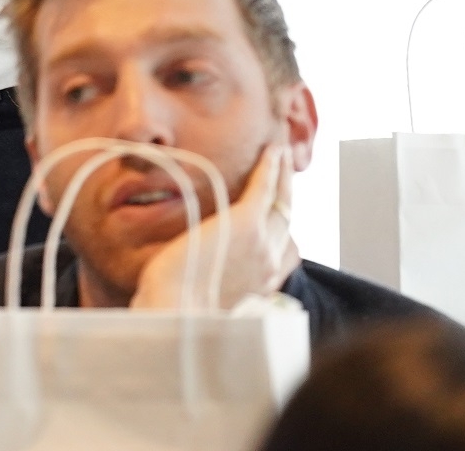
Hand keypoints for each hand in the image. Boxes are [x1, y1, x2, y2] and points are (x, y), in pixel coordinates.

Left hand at [130, 147, 298, 310]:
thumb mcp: (205, 301)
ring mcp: (262, 245)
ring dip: (282, 174)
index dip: (282, 228)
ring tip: (280, 154)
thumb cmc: (179, 311)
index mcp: (261, 286)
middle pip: (285, 220)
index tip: (279, 212)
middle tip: (285, 170)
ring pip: (281, 200)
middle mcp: (269, 265)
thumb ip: (211, 285)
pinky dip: (271, 168)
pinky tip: (271, 151)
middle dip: (287, 193)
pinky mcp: (247, 224)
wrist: (177, 312)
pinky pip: (266, 188)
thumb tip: (196, 277)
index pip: (283, 252)